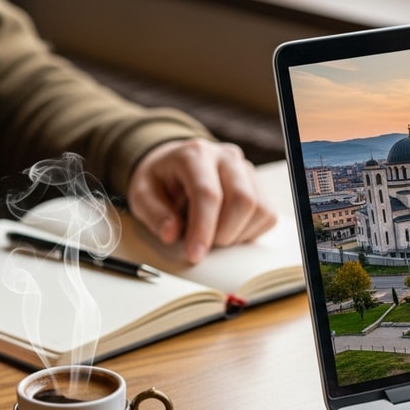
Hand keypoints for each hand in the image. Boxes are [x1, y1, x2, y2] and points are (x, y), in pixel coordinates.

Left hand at [126, 138, 277, 262]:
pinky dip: (250, 232)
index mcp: (194, 154)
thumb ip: (154, 213)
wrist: (175, 164)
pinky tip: (228, 231)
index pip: (208, 193)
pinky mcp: (258, 185)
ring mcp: (246, 170)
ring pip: (260, 209)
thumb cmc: (160, 180)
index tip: (195, 255)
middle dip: (224, 234)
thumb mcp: (142, 194)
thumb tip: (171, 234)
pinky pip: (267, 215)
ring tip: (214, 237)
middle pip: (242, 199)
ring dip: (238, 235)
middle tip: (204, 246)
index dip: (203, 229)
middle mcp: (226, 157)